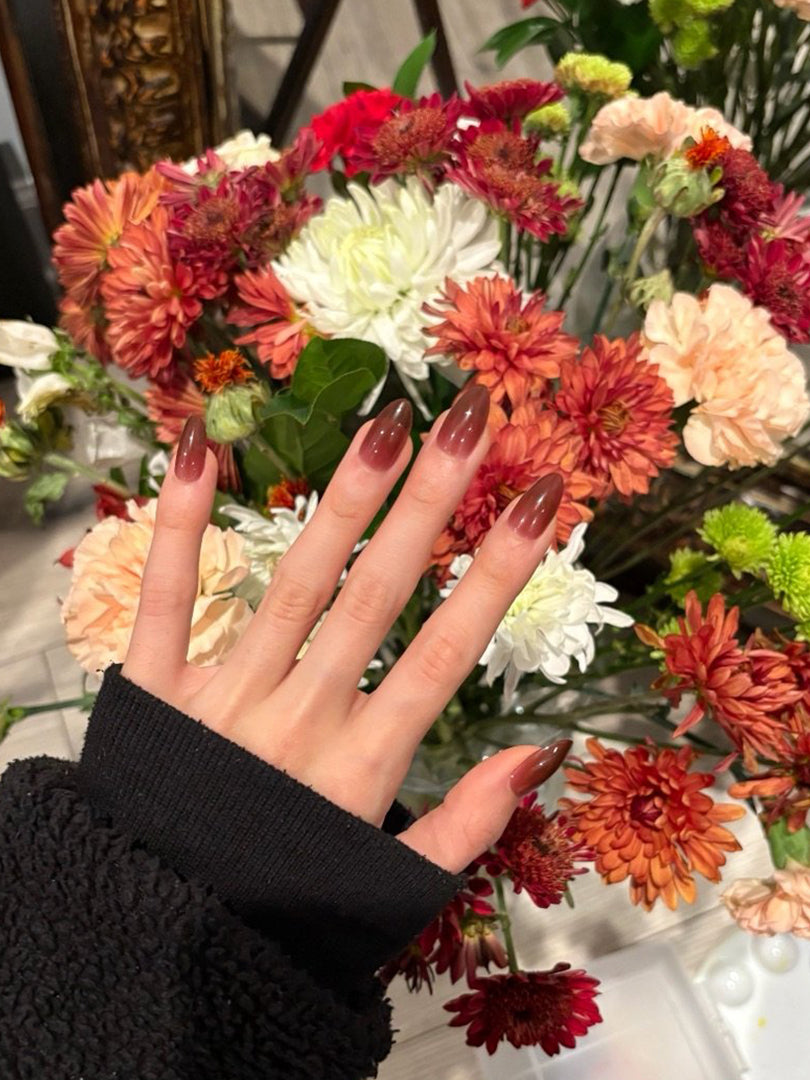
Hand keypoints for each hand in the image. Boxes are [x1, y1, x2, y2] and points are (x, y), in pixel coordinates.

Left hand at [121, 384, 567, 873]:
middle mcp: (299, 720)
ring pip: (294, 585)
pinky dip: (180, 522)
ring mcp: (222, 699)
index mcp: (362, 768)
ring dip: (342, 502)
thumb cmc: (287, 906)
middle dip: (430, 504)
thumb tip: (541, 750)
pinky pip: (166, 596)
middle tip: (470, 419)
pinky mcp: (152, 690)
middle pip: (377, 598)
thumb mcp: (390, 888)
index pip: (447, 653)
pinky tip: (201, 449)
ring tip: (385, 426)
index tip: (542, 499)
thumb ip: (468, 824)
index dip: (499, 572)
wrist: (160, 941)